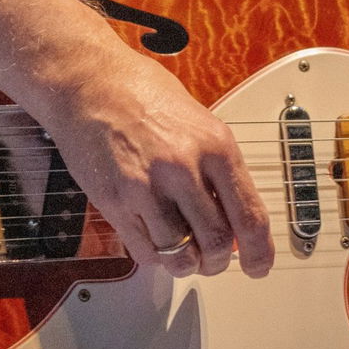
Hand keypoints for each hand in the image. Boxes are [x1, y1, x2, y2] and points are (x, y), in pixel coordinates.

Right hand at [32, 52, 274, 277]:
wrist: (88, 82)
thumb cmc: (143, 96)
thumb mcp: (200, 123)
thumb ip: (220, 170)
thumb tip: (236, 216)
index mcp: (215, 146)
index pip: (249, 216)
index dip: (259, 252)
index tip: (259, 266)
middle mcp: (183, 168)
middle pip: (217, 243)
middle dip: (219, 262)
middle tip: (215, 261)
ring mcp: (146, 187)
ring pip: (180, 255)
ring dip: (186, 264)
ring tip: (184, 256)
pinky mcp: (113, 201)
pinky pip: (144, 251)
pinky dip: (156, 257)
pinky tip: (156, 242)